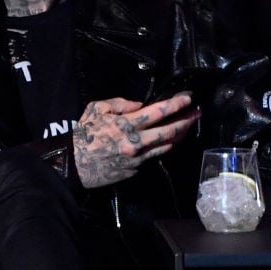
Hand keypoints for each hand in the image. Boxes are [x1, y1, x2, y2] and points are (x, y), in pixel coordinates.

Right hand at [73, 93, 199, 188]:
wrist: (73, 165)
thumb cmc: (84, 135)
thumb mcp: (96, 109)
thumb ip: (119, 104)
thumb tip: (139, 105)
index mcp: (125, 125)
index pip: (157, 112)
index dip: (175, 105)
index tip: (187, 99)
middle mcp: (135, 142)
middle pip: (169, 131)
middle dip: (186, 121)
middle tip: (197, 114)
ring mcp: (137, 158)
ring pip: (166, 146)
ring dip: (180, 136)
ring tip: (189, 126)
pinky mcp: (136, 170)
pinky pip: (154, 157)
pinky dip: (164, 148)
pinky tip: (170, 141)